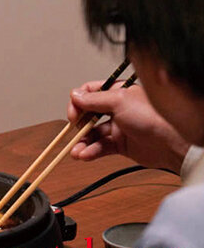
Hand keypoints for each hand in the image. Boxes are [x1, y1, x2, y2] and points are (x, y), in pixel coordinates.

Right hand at [67, 80, 189, 171]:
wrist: (172, 143)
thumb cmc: (153, 117)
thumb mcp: (119, 100)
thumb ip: (94, 99)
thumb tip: (75, 96)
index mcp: (118, 93)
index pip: (90, 93)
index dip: (79, 102)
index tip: (74, 112)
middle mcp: (117, 109)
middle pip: (89, 114)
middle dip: (79, 124)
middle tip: (74, 130)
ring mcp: (119, 127)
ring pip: (94, 134)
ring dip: (83, 142)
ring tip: (76, 150)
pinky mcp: (121, 145)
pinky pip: (101, 147)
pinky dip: (92, 151)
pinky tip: (85, 154)